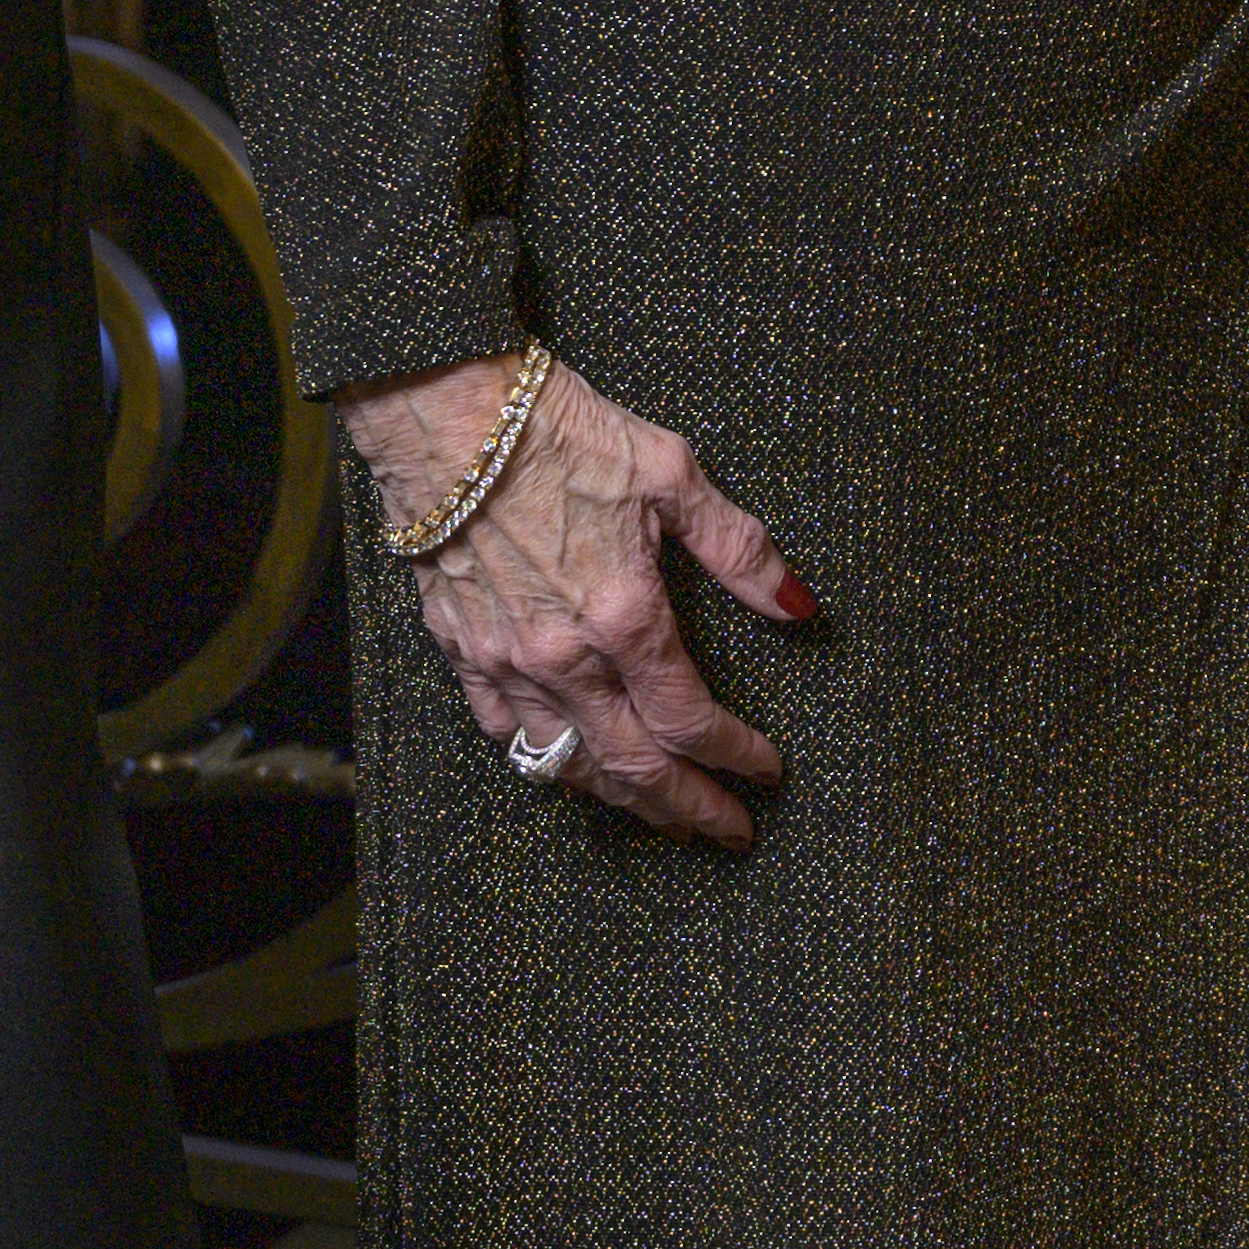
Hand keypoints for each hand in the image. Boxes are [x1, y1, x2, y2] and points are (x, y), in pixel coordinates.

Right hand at [347, 356, 813, 847]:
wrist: (448, 416)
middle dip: (689, 807)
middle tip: (728, 832)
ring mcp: (506, 661)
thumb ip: (738, 551)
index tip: (768, 773)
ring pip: (570, 764)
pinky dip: (545, 765)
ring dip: (623, 801)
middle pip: (636, 764)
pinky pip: (504, 733)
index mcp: (626, 615)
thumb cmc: (564, 432)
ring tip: (662, 818)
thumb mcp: (673, 474)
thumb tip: (800, 607)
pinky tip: (571, 771)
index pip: (693, 719)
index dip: (736, 755)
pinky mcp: (460, 651)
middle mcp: (566, 657)